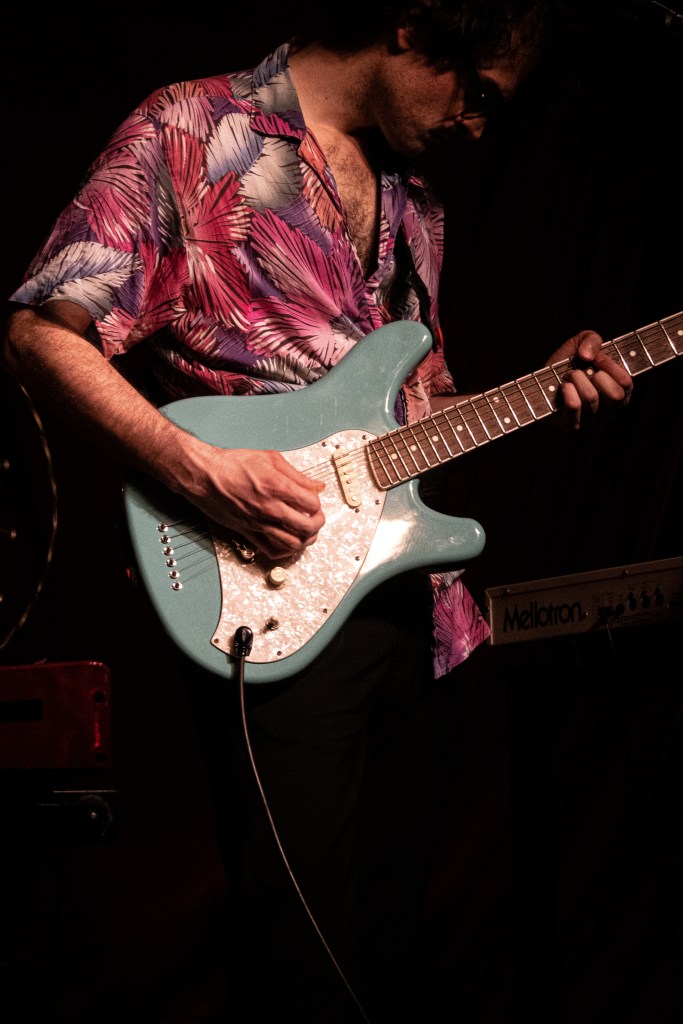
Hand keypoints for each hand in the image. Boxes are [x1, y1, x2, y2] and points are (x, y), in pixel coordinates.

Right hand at [183, 444, 325, 560]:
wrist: (204, 476)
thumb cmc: (231, 464)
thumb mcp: (269, 458)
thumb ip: (296, 474)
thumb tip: (316, 485)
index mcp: (276, 486)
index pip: (311, 504)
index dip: (317, 503)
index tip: (313, 500)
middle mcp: (268, 508)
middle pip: (306, 526)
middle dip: (317, 523)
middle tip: (316, 518)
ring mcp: (258, 523)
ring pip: (292, 543)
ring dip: (305, 540)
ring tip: (305, 532)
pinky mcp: (247, 532)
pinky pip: (271, 550)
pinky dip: (285, 551)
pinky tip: (288, 542)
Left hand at [546, 329, 632, 429]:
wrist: (538, 383)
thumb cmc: (565, 365)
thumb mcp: (581, 344)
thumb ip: (592, 339)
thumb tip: (588, 356)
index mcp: (617, 394)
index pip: (626, 384)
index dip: (611, 366)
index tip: (596, 358)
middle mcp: (608, 411)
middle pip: (616, 395)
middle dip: (596, 375)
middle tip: (581, 371)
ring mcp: (591, 422)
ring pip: (592, 398)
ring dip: (576, 379)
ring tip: (568, 376)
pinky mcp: (572, 426)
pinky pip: (574, 406)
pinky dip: (567, 390)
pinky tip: (563, 386)